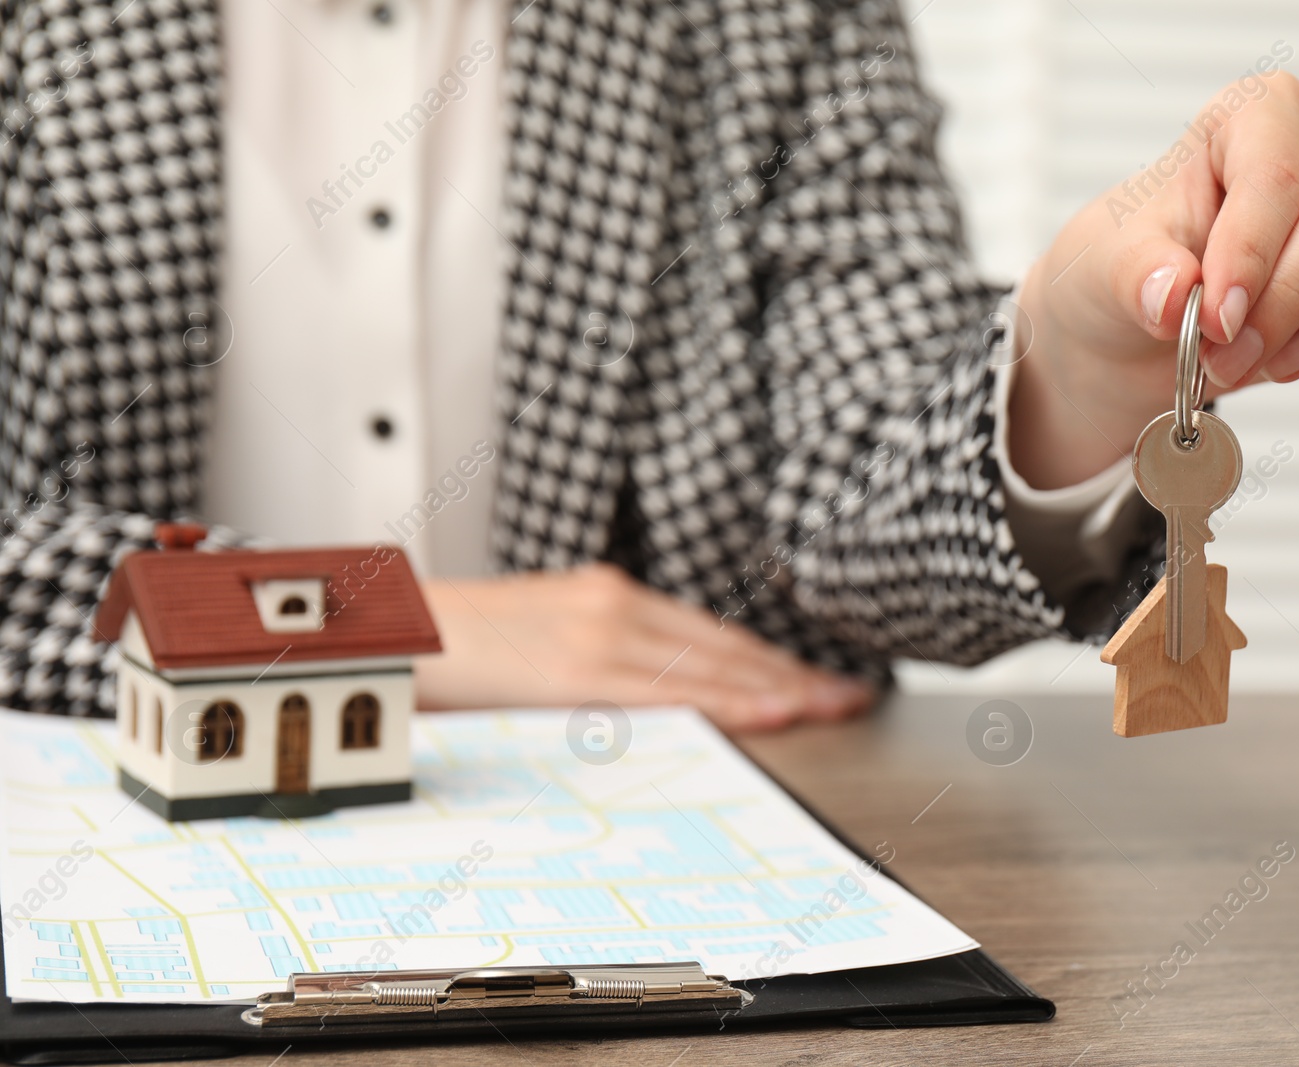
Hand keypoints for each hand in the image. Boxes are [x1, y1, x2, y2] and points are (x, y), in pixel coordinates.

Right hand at [414, 563, 875, 730]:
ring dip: (778, 689)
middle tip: (851, 696)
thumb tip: (651, 697)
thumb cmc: (458, 642)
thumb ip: (600, 659)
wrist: (388, 629)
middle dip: (792, 673)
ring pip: (710, 666)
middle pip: (724, 647)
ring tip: (832, 706)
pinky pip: (669, 690)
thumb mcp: (542, 637)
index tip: (816, 679)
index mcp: (609, 598)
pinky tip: (771, 709)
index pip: (709, 634)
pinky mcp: (578, 667)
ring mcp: (600, 633)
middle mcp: (615, 606)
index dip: (768, 659)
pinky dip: (728, 700)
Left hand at [1009, 71, 1298, 487]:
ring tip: (1273, 368)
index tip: (1214, 322)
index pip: (1281, 172)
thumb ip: (1134, 275)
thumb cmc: (1131, 274)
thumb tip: (1174, 296)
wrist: (1140, 331)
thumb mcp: (1101, 269)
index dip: (1253, 254)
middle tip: (1226, 360)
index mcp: (1255, 118)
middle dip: (1289, 304)